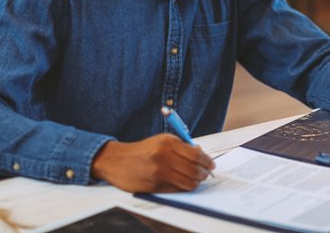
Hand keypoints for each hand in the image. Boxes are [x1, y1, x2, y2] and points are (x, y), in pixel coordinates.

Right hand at [91, 134, 214, 192]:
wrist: (117, 160)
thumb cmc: (143, 150)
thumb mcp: (162, 140)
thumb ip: (182, 146)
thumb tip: (202, 156)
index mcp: (167, 142)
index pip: (196, 154)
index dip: (207, 161)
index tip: (211, 164)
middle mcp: (163, 157)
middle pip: (194, 169)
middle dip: (204, 173)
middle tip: (206, 173)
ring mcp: (158, 173)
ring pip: (188, 182)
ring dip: (196, 182)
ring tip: (196, 179)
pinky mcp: (154, 186)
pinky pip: (176, 189)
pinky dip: (183, 187)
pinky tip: (182, 183)